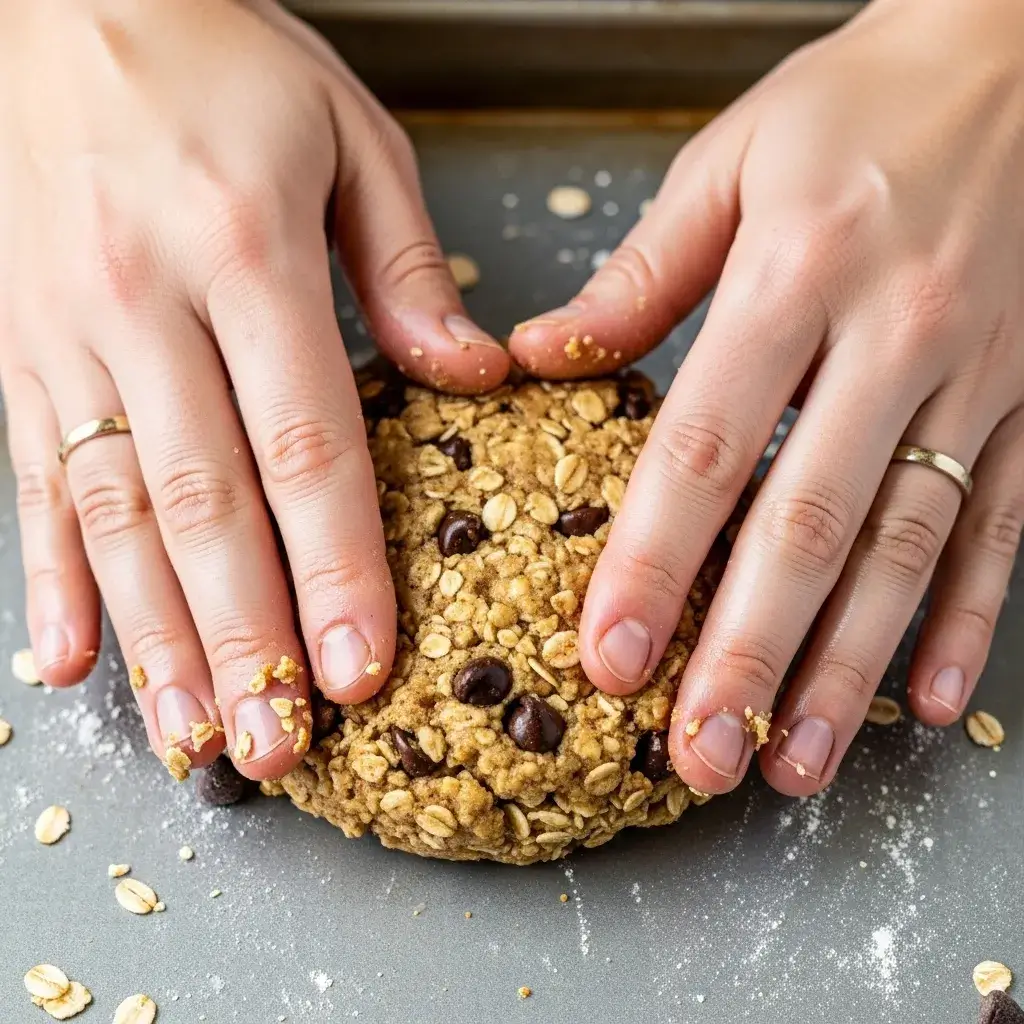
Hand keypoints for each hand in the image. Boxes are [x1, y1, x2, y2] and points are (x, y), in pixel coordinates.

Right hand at [0, 0, 508, 780]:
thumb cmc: (220, 58)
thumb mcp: (347, 136)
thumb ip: (410, 267)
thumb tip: (473, 378)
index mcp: (246, 251)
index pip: (304, 444)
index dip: (336, 567)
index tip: (363, 666)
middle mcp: (144, 305)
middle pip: (204, 505)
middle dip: (246, 639)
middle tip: (283, 747)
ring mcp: (66, 336)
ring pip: (113, 516)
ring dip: (157, 639)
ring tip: (195, 735)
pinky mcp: (17, 351)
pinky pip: (30, 482)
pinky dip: (49, 580)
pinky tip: (68, 662)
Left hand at [510, 0, 1023, 794]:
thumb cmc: (862, 102)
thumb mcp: (733, 162)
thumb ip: (640, 272)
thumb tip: (539, 355)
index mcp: (799, 271)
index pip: (706, 446)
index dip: (653, 561)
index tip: (608, 659)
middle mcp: (895, 335)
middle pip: (810, 525)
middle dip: (749, 654)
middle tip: (699, 756)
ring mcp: (978, 376)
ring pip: (907, 549)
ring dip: (846, 668)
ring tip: (791, 762)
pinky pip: (1005, 525)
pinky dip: (966, 620)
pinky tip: (925, 702)